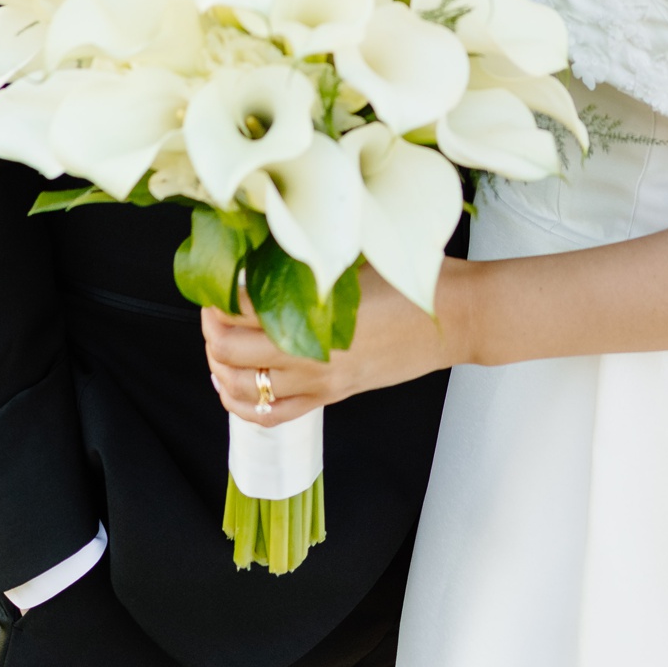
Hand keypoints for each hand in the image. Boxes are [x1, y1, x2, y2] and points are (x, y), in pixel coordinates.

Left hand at [201, 259, 472, 420]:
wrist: (456, 317)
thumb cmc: (411, 280)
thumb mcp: (353, 260)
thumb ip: (308, 262)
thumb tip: (264, 251)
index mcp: (314, 315)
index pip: (239, 312)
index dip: (216, 297)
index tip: (214, 280)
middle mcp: (310, 356)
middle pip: (230, 352)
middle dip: (211, 330)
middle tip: (213, 308)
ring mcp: (320, 381)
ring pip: (245, 390)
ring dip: (221, 368)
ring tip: (219, 345)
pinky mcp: (332, 395)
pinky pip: (274, 415)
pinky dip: (245, 403)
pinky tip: (237, 383)